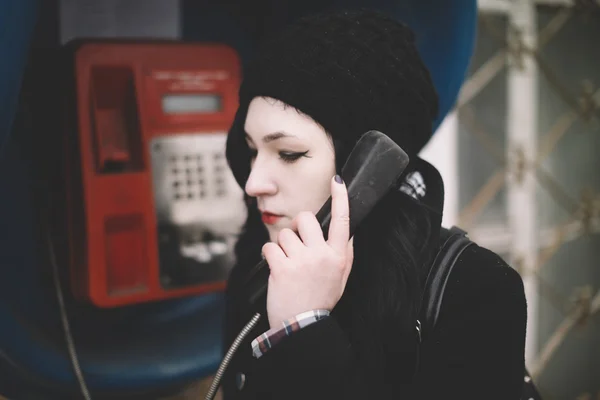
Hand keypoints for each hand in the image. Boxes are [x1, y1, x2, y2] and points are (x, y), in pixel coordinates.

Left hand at [262, 175, 353, 328]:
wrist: (302, 325)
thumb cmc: (319, 300)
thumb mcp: (341, 277)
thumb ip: (344, 253)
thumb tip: (346, 232)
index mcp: (337, 256)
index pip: (342, 220)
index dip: (340, 198)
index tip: (337, 180)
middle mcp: (321, 255)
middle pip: (306, 219)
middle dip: (298, 226)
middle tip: (297, 244)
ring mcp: (301, 260)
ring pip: (285, 233)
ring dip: (283, 246)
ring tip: (288, 264)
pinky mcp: (282, 266)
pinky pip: (270, 246)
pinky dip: (269, 255)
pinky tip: (276, 268)